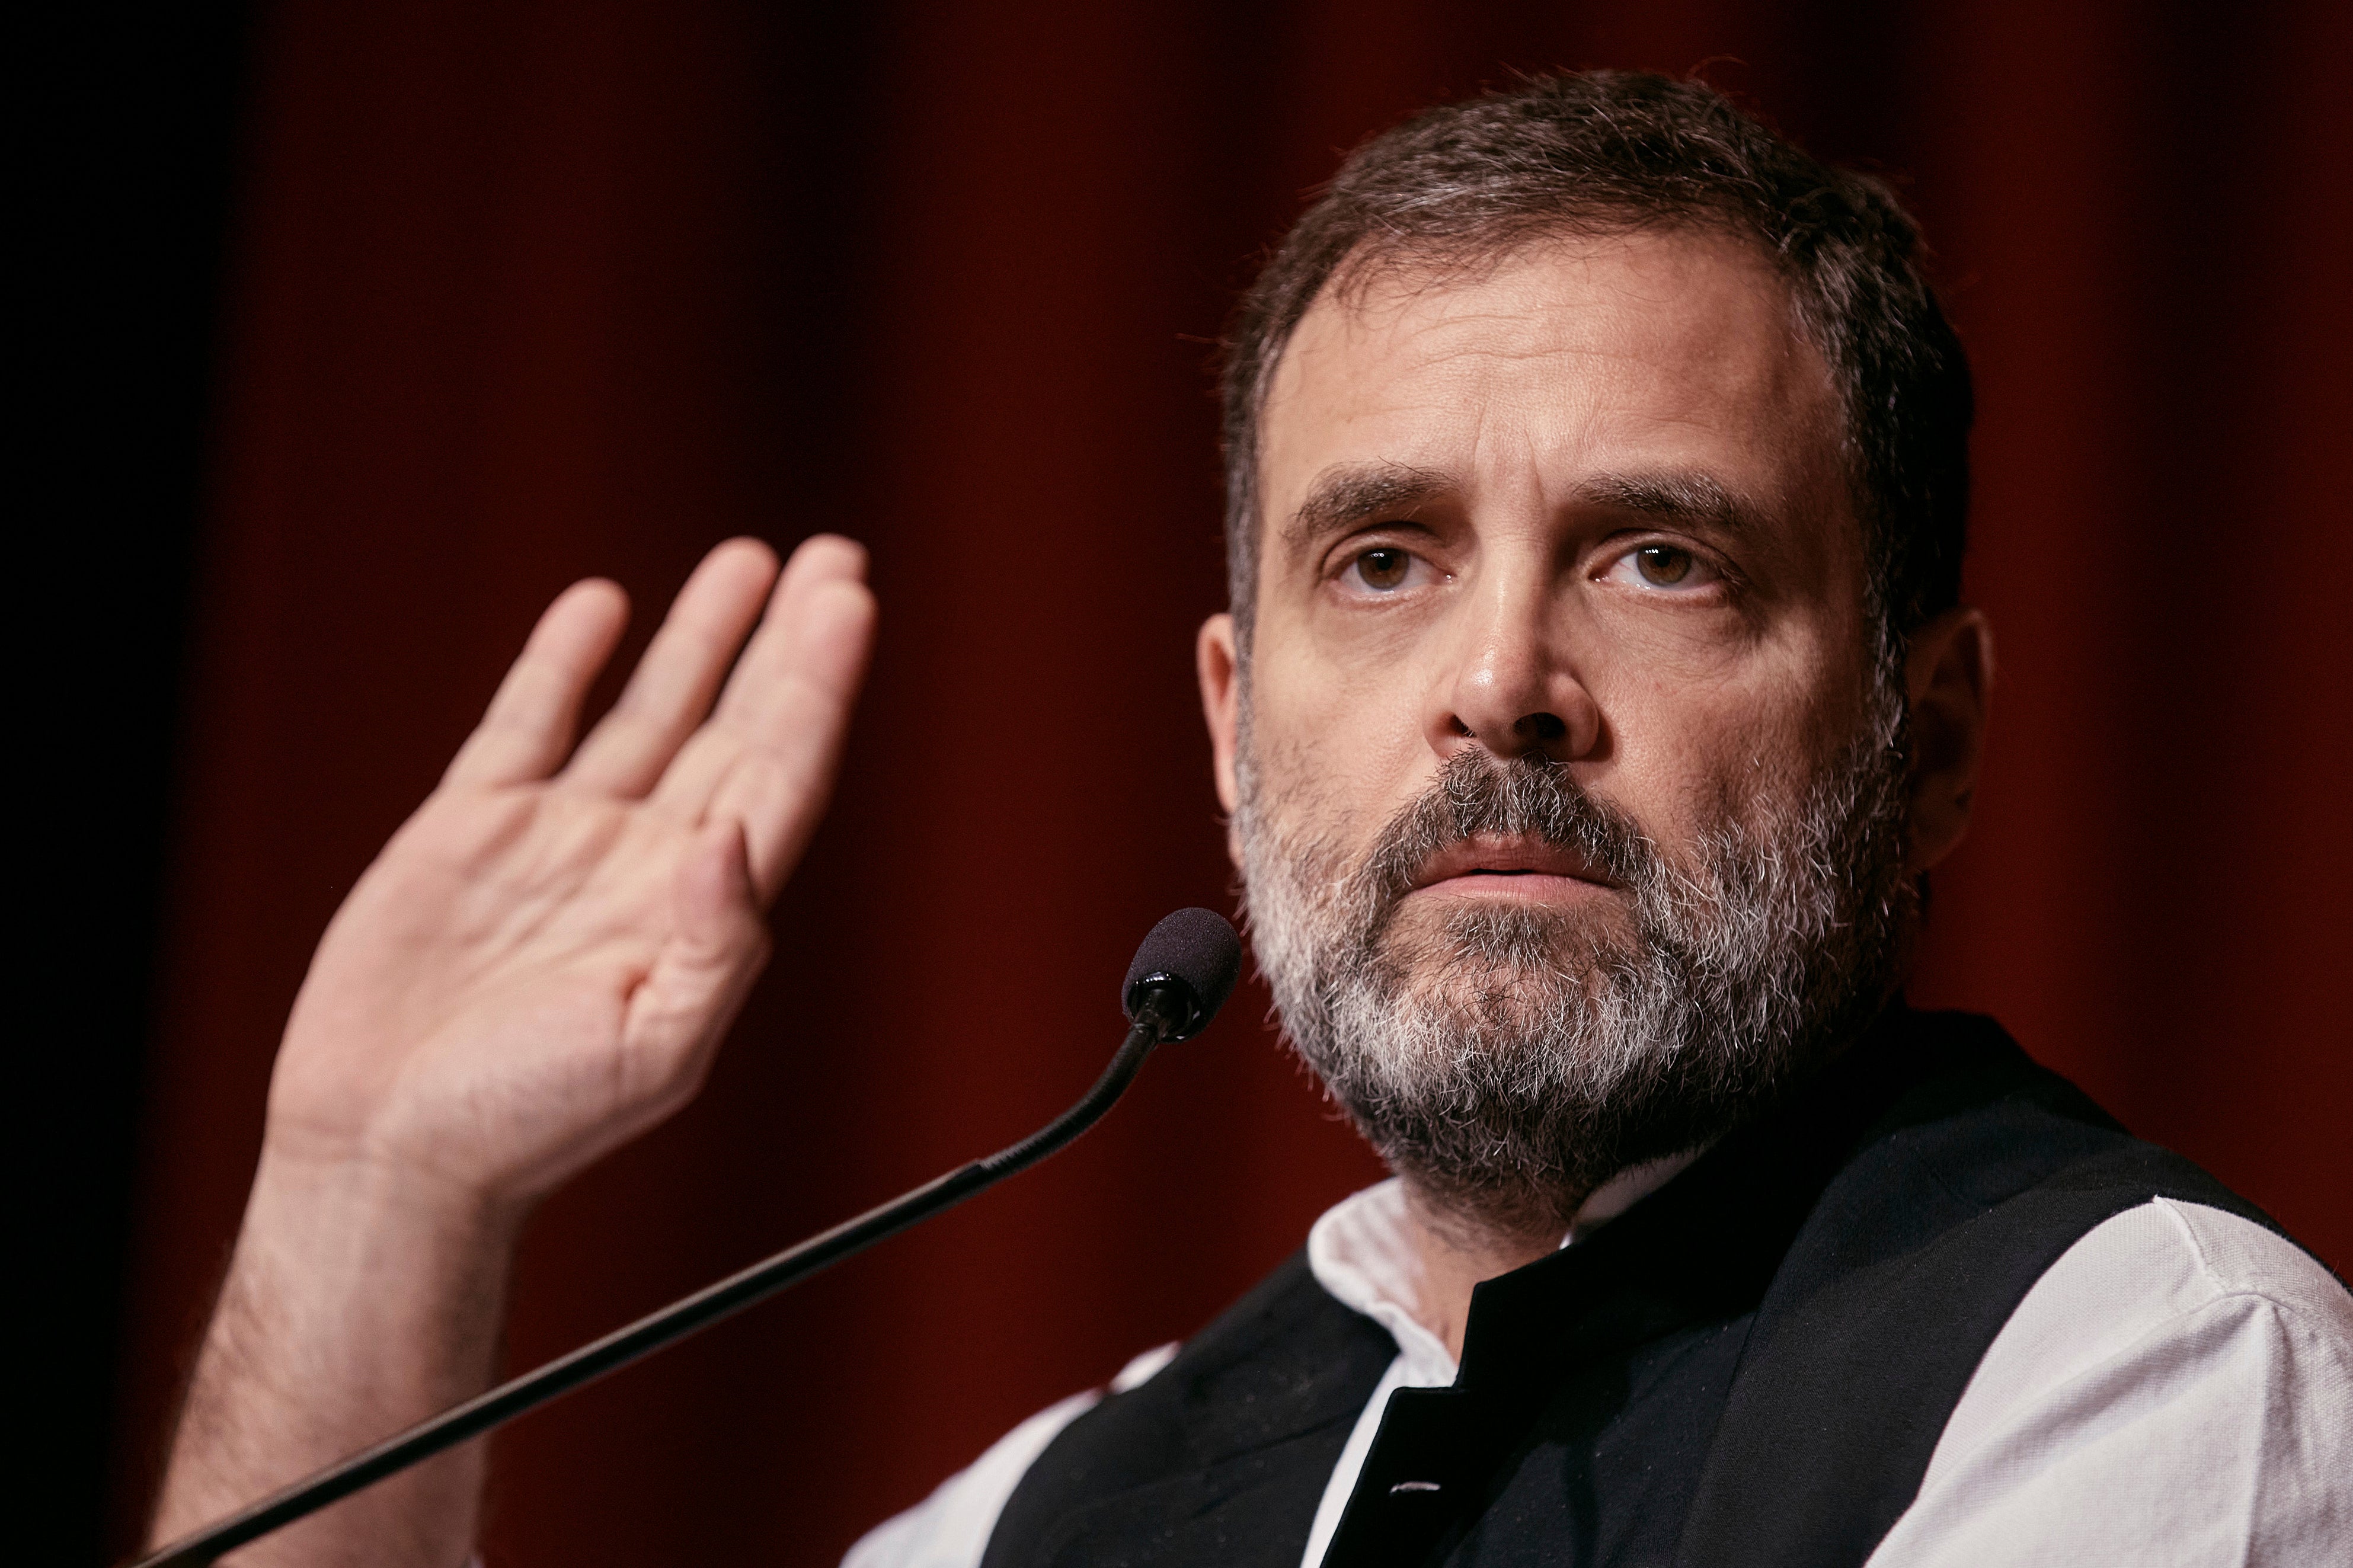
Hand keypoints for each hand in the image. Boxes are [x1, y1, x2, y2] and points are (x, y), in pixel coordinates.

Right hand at [261, 534, 874, 1215]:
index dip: (820, 688)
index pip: (782, 774)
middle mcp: (643, 861)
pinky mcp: (472, 827)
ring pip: (650, 709)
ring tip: (751, 561)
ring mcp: (561, 838)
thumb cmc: (525, 1127)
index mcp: (699, 911)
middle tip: (836, 558)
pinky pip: (531, 722)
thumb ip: (713, 944)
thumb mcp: (651, 1052)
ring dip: (701, 636)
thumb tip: (731, 838)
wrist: (389, 1151)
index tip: (852, 607)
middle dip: (786, 642)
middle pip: (737, 725)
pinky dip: (566, 661)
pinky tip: (605, 606)